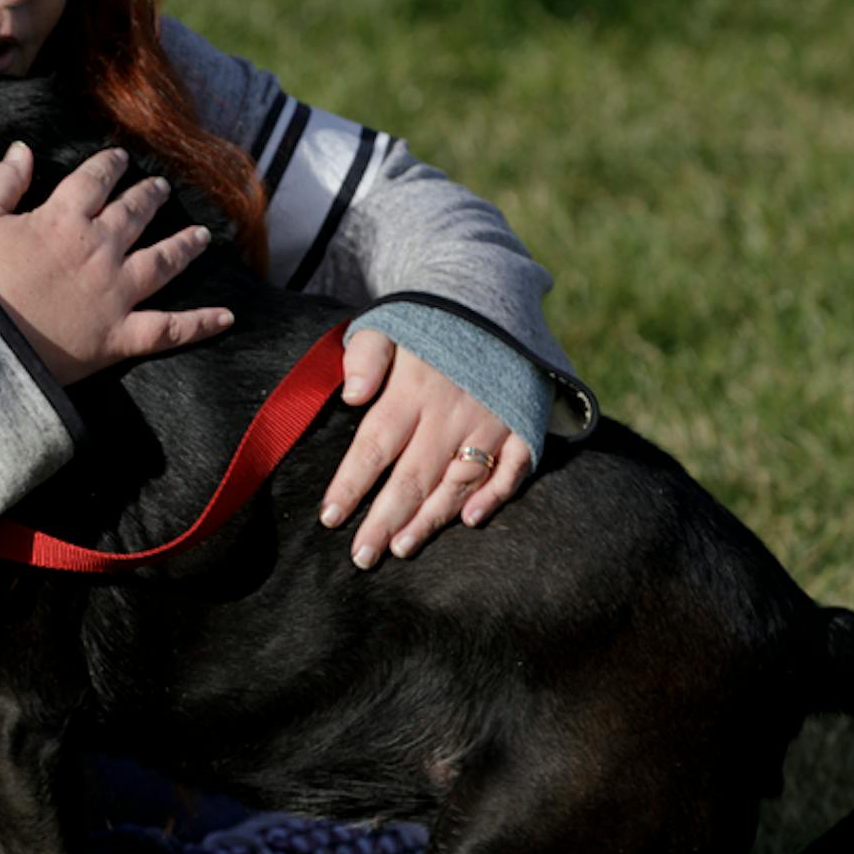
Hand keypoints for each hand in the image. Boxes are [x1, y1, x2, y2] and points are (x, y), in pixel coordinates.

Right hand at [0, 142, 232, 384]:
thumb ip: (0, 180)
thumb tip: (23, 149)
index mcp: (63, 220)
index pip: (95, 180)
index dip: (109, 165)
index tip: (119, 158)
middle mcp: (99, 249)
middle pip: (134, 213)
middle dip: (150, 196)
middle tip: (162, 187)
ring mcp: (116, 293)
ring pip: (162, 261)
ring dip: (184, 245)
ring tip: (201, 235)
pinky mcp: (121, 335)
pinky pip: (170, 328)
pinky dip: (201, 323)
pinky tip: (227, 316)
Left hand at [318, 329, 532, 567]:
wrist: (494, 295)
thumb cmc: (429, 320)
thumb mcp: (389, 323)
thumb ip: (365, 355)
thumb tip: (351, 395)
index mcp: (412, 389)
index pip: (374, 446)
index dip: (351, 485)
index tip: (330, 518)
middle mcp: (450, 411)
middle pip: (413, 476)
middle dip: (384, 520)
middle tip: (362, 557)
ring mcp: (490, 419)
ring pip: (458, 480)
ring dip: (431, 518)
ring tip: (402, 548)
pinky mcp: (523, 422)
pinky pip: (514, 467)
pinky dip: (495, 495)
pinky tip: (471, 521)